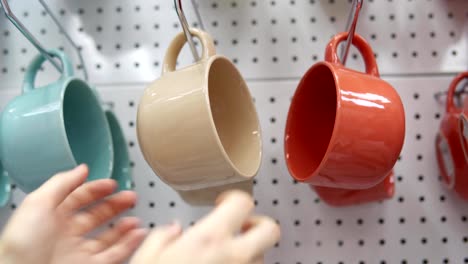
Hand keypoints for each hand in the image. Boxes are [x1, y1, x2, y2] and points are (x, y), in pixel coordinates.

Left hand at [0, 164, 145, 263]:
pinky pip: (114, 254)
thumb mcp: (38, 203)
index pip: (79, 198)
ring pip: (107, 237)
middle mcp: (65, 234)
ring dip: (124, 225)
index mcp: (51, 217)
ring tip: (135, 217)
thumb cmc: (21, 246)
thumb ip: (62, 183)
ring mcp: (78, 252)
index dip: (96, 189)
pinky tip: (137, 234)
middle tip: (129, 196)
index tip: (111, 183)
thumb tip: (81, 169)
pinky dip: (129, 244)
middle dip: (115, 204)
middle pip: (96, 215)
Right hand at [131, 190, 279, 263]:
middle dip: (258, 224)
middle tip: (240, 227)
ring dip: (248, 255)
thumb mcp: (145, 261)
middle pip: (270, 229)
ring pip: (261, 258)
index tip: (224, 203)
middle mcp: (235, 258)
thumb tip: (172, 231)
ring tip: (224, 261)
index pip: (242, 203)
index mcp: (209, 240)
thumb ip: (160, 238)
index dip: (234, 199)